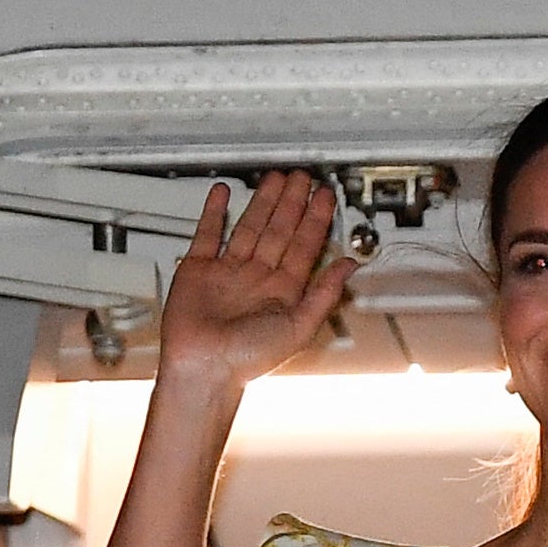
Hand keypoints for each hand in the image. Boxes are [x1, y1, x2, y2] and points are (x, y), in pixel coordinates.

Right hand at [156, 171, 356, 391]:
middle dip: (292, 202)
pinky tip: (224, 194)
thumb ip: (325, 294)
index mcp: (283, 291)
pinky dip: (214, 212)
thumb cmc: (247, 359)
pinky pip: (207, 234)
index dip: (316, 219)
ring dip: (262, 202)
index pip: (305, 245)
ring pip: (249, 226)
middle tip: (302, 178)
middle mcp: (258, 278)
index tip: (324, 196)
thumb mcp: (299, 327)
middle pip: (280, 230)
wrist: (202, 368)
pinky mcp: (198, 270)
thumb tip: (349, 267)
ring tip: (274, 179)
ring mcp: (228, 272)